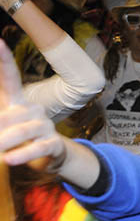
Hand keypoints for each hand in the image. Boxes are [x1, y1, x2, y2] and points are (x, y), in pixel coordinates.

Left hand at [0, 40, 62, 170]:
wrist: (49, 156)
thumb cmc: (19, 135)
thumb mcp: (4, 122)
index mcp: (18, 101)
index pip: (11, 77)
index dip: (4, 60)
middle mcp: (34, 109)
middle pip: (12, 113)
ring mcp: (45, 125)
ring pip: (24, 130)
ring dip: (6, 141)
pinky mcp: (54, 143)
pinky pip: (38, 147)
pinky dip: (22, 154)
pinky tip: (9, 160)